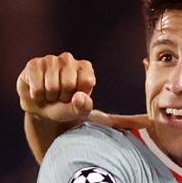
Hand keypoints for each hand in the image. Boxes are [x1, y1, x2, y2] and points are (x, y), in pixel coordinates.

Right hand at [17, 52, 147, 130]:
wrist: (44, 113)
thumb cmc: (72, 113)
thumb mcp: (99, 119)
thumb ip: (123, 120)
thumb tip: (149, 123)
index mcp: (86, 69)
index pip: (86, 82)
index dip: (80, 97)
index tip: (77, 101)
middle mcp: (69, 59)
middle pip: (68, 84)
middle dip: (65, 98)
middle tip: (62, 100)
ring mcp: (49, 60)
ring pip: (52, 84)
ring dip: (51, 97)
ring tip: (51, 98)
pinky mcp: (32, 64)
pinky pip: (36, 81)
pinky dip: (37, 94)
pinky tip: (39, 94)